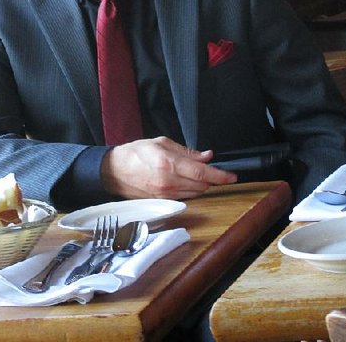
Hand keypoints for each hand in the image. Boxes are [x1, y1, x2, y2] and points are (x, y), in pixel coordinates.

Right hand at [101, 137, 237, 198]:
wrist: (113, 171)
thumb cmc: (136, 153)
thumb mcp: (162, 143)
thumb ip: (187, 152)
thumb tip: (207, 156)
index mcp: (169, 164)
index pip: (202, 173)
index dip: (220, 175)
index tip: (232, 176)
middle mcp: (168, 182)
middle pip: (202, 186)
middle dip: (211, 178)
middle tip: (211, 169)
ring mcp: (165, 195)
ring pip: (195, 193)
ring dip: (201, 185)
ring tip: (195, 173)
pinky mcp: (161, 202)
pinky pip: (184, 197)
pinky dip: (190, 190)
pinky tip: (184, 181)